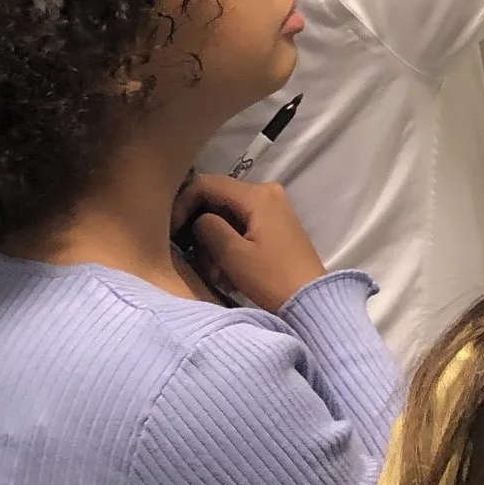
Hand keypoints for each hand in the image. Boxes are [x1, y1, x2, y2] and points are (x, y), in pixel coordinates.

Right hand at [175, 173, 326, 313]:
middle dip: (200, 228)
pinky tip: (227, 271)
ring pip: (227, 215)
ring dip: (214, 242)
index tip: (173, 232)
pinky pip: (242, 226)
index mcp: (257, 195)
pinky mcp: (275, 225)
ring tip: (215, 273)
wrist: (311, 301)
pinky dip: (229, 244)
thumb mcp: (233, 255)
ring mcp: (273, 208)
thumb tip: (199, 220)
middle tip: (195, 258)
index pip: (206, 184)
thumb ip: (208, 228)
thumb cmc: (272, 278)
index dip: (183, 204)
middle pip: (217, 199)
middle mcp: (266, 193)